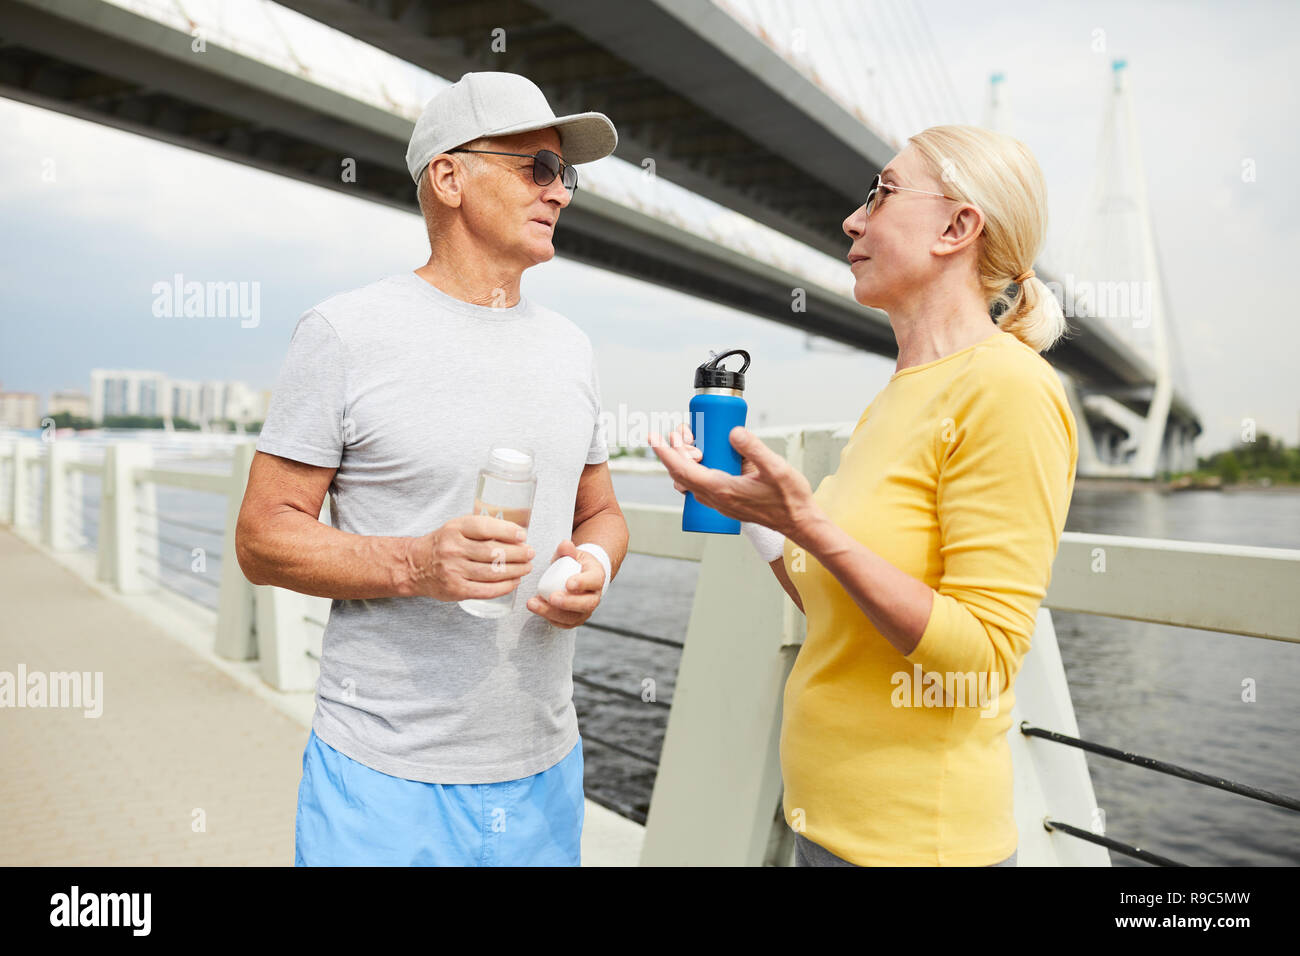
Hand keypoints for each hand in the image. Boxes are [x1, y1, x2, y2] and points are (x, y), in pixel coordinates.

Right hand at [408, 514, 534, 601]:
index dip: (507, 531)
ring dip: (516, 571)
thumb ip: (481, 527)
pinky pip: (486, 590)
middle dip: (518, 554)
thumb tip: (516, 533)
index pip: (484, 528)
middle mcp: (453, 549)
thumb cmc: (443, 544)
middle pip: (493, 552)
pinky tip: (514, 582)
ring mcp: (453, 571)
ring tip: (526, 567)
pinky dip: (505, 587)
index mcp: (454, 529)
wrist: (414, 565)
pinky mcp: (456, 590)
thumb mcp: (456, 527)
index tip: (522, 535)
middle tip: (530, 553)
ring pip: (493, 572)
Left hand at [526, 539, 604, 628]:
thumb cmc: (574, 564)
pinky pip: (563, 623)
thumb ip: (567, 550)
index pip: (594, 581)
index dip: (582, 583)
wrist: (578, 578)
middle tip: (552, 597)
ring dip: (552, 612)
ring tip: (533, 603)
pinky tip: (537, 608)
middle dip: (568, 602)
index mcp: (597, 577)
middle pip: (586, 604)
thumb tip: (564, 545)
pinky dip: (549, 618)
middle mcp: (594, 596)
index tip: (568, 583)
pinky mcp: (574, 619)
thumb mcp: (571, 554)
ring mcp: (585, 610)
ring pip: (573, 617)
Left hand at [648, 424, 817, 539]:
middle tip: (681, 430)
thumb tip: (733, 432)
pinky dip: (694, 469)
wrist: (798, 522)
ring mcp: (719, 502)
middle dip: (674, 450)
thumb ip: (753, 449)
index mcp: (721, 489)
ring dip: (683, 460)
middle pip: (681, 473)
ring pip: (689, 480)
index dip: (665, 452)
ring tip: (690, 440)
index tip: (653, 437)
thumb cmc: (789, 498)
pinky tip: (704, 456)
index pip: (682, 469)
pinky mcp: (725, 502)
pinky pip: (700, 484)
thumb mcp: (775, 468)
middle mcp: (715, 498)